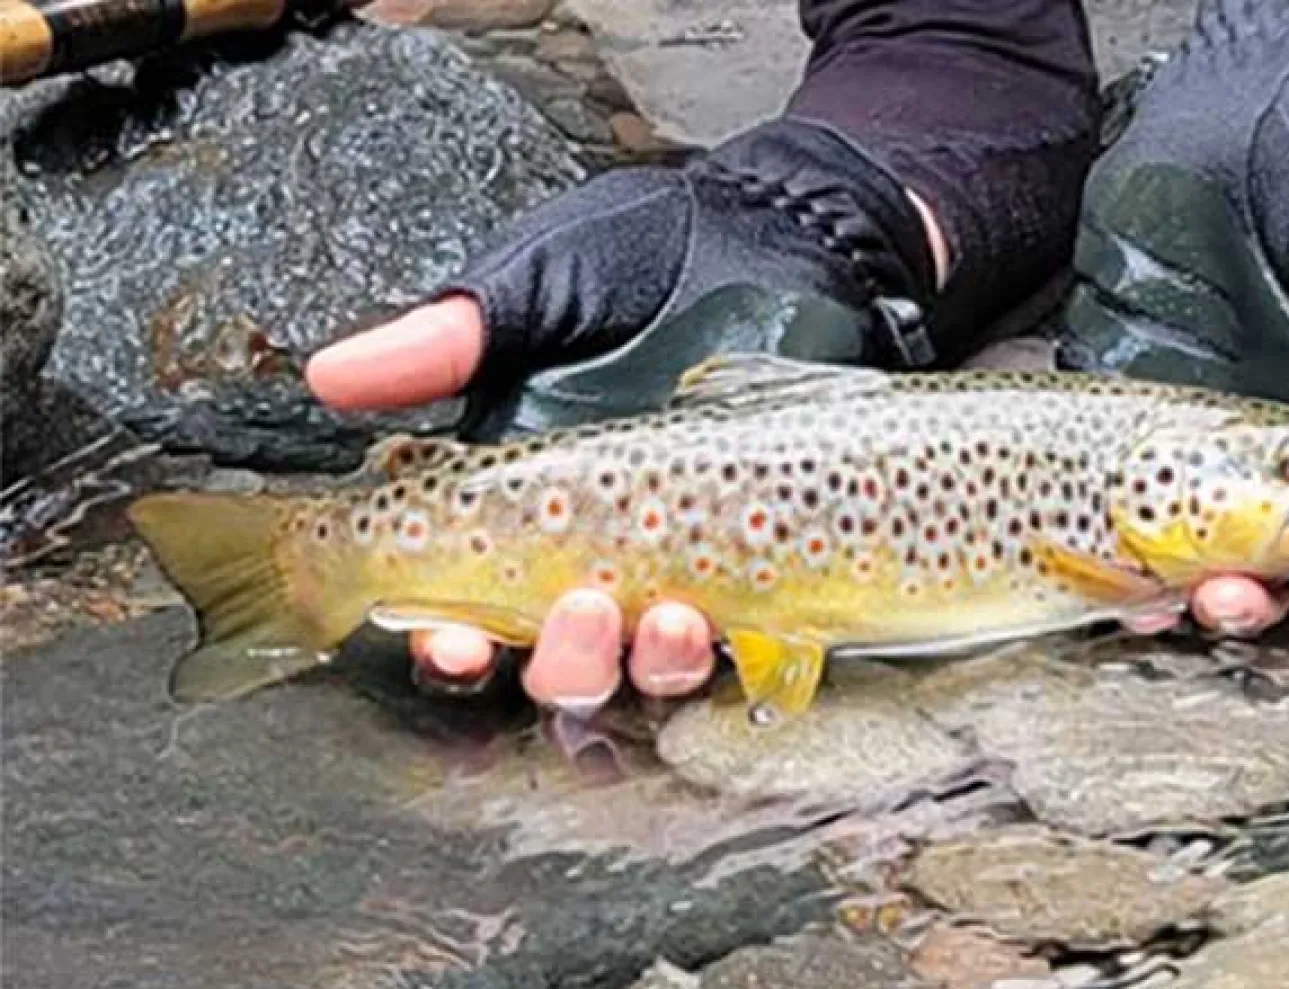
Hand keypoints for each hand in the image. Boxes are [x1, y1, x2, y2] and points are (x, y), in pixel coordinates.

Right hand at [308, 117, 942, 712]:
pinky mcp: (766, 552)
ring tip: (674, 617)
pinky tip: (735, 619)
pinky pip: (745, 637)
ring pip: (649, 663)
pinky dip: (737, 647)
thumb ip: (445, 339)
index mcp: (523, 490)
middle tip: (583, 613)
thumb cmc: (653, 253)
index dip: (451, 639)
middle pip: (560, 657)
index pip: (468, 600)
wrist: (782, 230)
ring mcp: (683, 552)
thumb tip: (332, 378)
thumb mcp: (538, 286)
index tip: (454, 640)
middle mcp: (597, 538)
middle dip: (563, 661)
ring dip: (651, 661)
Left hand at [1058, 0, 1288, 633]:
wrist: (1233, 109)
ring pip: (1199, 552)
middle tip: (1234, 598)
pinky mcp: (1130, 410)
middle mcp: (1285, 447)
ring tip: (1168, 605)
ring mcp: (1201, 437)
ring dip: (1187, 591)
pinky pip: (1117, 499)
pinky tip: (1105, 570)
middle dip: (1266, 598)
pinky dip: (1111, 548)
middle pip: (1286, 565)